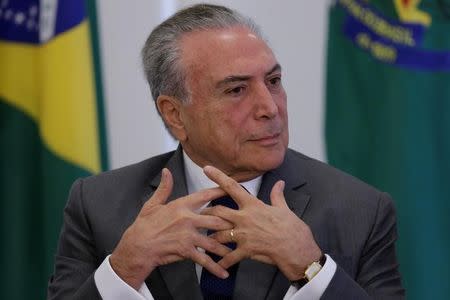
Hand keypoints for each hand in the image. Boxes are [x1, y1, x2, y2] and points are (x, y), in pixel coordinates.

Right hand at [110, 168, 232, 289]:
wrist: (137, 246)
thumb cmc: (144, 225)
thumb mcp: (153, 204)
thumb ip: (164, 188)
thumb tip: (166, 172)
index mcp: (181, 205)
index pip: (205, 195)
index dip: (220, 191)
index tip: (232, 189)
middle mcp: (188, 218)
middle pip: (216, 218)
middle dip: (230, 222)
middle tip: (243, 224)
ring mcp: (188, 235)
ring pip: (214, 240)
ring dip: (227, 245)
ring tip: (238, 249)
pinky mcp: (186, 250)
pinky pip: (204, 259)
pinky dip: (215, 267)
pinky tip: (224, 272)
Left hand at [201, 165, 321, 280]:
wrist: (298, 249)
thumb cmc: (292, 228)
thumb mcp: (284, 209)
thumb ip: (277, 195)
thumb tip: (279, 183)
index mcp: (253, 205)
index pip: (232, 187)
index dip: (218, 176)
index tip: (206, 168)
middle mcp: (245, 218)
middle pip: (218, 211)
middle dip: (206, 212)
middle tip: (200, 214)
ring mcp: (244, 234)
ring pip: (218, 234)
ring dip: (210, 237)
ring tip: (204, 239)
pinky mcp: (246, 250)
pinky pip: (229, 257)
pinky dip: (222, 262)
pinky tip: (217, 266)